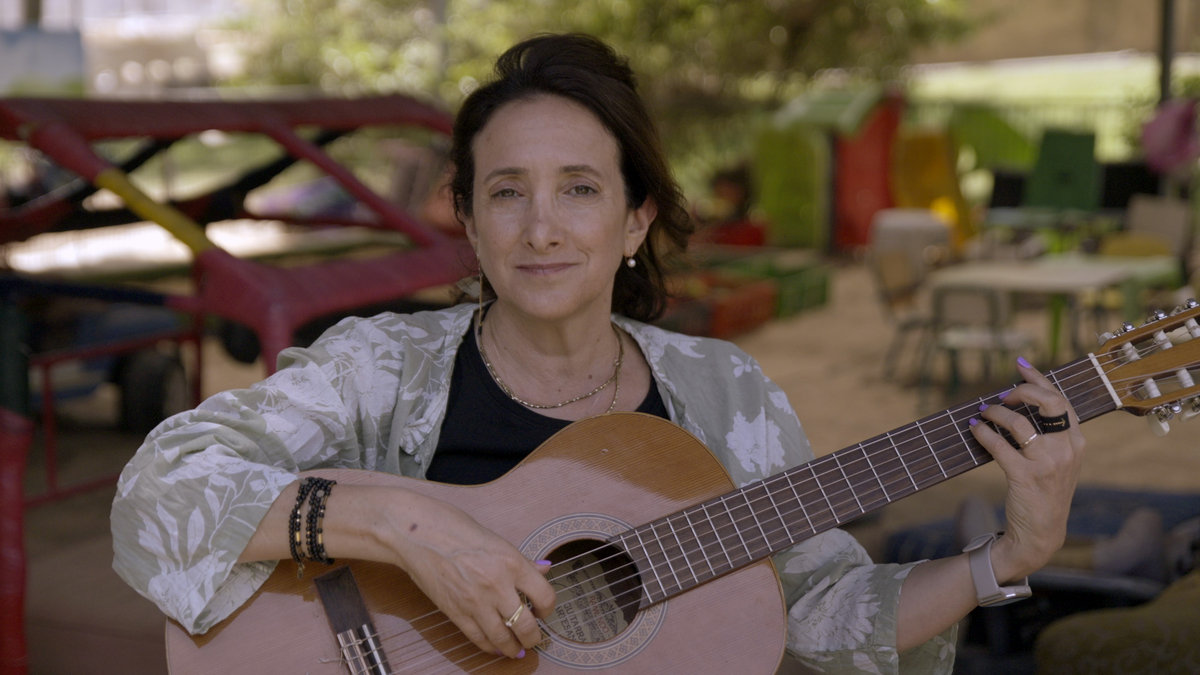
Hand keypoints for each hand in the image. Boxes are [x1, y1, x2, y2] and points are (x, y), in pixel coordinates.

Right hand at [389, 493, 555, 658]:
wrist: (417, 534)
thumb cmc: (456, 529)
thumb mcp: (496, 540)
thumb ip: (521, 560)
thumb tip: (544, 569)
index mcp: (512, 563)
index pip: (545, 596)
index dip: (549, 608)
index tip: (545, 610)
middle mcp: (497, 585)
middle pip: (526, 625)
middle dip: (534, 637)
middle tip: (535, 639)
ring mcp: (475, 602)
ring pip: (503, 638)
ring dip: (514, 648)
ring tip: (519, 650)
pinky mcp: (455, 612)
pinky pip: (478, 638)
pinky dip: (491, 647)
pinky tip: (497, 648)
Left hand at [968, 359, 1085, 582]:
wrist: (1042, 532)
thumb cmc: (1044, 492)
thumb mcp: (1058, 461)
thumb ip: (1049, 434)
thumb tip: (1019, 401)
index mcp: (1077, 442)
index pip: (1062, 400)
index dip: (1040, 380)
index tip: (1021, 365)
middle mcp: (1067, 450)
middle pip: (1050, 403)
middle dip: (1022, 390)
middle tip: (1001, 394)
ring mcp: (1047, 463)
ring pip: (1020, 422)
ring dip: (996, 412)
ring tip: (982, 412)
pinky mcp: (1025, 476)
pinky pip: (1000, 445)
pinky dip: (984, 433)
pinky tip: (974, 429)